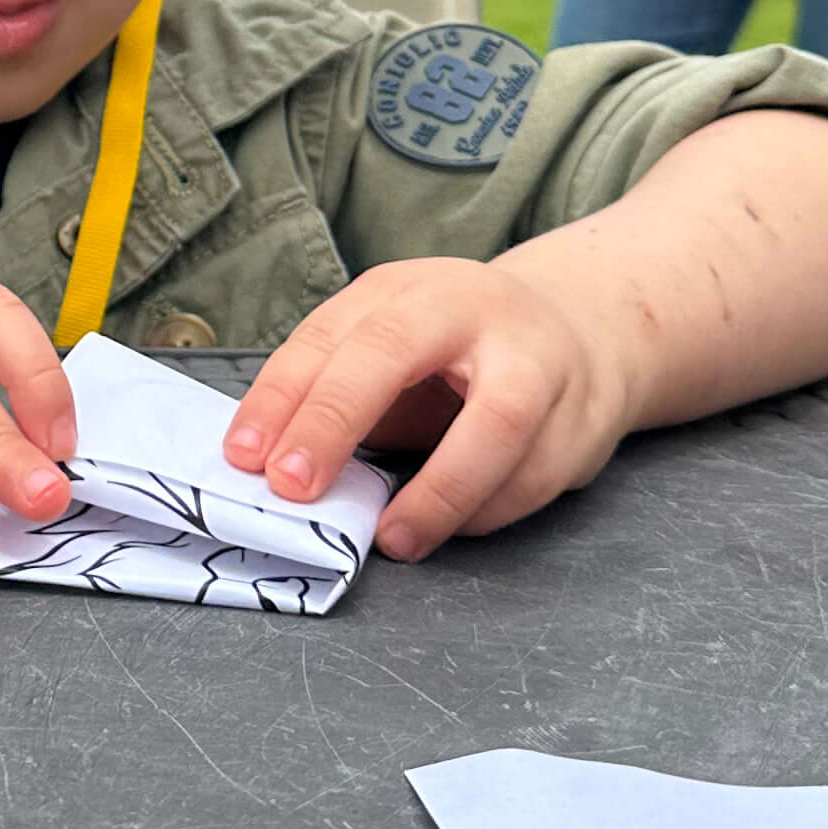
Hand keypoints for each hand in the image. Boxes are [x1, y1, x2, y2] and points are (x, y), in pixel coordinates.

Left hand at [222, 258, 637, 561]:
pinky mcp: (583, 419)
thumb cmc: (462, 352)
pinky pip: (533, 477)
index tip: (243, 455)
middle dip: (334, 420)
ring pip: (497, 423)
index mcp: (409, 291)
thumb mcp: (395, 347)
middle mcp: (473, 310)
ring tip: (392, 537)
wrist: (582, 329)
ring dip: (440, 491)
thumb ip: (340, 393)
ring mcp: (539, 361)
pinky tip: (446, 530)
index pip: (331, 336)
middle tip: (294, 486)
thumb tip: (268, 464)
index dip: (282, 396)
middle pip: (394, 353)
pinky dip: (484, 512)